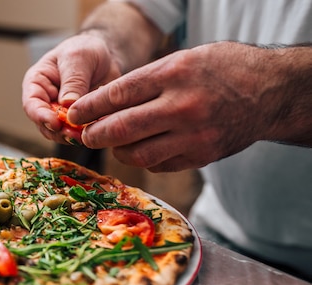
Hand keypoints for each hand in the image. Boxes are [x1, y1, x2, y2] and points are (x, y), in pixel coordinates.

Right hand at [21, 33, 121, 144]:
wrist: (105, 55)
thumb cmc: (84, 50)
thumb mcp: (78, 58)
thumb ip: (73, 80)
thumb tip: (67, 105)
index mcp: (37, 83)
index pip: (31, 104)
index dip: (40, 116)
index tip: (55, 123)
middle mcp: (45, 102)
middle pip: (44, 124)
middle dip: (59, 132)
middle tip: (75, 135)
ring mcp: (61, 114)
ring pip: (60, 133)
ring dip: (72, 137)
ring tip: (87, 135)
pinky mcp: (77, 121)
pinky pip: (79, 133)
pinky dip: (87, 134)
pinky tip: (98, 130)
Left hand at [68, 41, 291, 171]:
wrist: (270, 92)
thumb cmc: (222, 69)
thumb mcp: (183, 60)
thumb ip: (145, 82)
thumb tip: (103, 105)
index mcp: (174, 74)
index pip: (117, 95)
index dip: (89, 107)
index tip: (73, 114)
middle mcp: (182, 107)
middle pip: (122, 129)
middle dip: (95, 135)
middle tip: (86, 136)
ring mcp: (194, 136)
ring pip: (138, 154)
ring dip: (118, 151)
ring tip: (114, 143)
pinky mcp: (202, 156)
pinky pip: (159, 165)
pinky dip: (145, 159)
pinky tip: (142, 149)